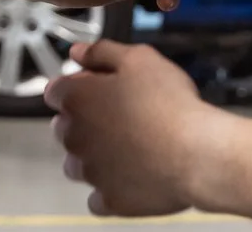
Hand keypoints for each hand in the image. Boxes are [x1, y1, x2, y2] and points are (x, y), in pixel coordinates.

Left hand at [47, 41, 223, 216]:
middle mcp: (75, 137)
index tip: (98, 88)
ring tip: (127, 147)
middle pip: (65, 128)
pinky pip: (98, 197)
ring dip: (93, 156)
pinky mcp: (109, 200)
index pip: (55, 91)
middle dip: (84, 121)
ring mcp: (90, 172)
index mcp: (77, 99)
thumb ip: (101, 52)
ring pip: (77, 164)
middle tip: (120, 116)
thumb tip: (79, 52)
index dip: (78, 86)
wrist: (196, 152)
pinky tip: (129, 176)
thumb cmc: (170, 104)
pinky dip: (109, 188)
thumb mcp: (139, 58)